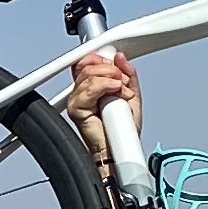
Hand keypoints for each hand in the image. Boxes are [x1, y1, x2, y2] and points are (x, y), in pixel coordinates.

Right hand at [66, 50, 142, 168]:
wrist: (120, 150)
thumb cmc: (122, 131)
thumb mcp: (131, 95)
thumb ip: (128, 75)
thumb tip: (120, 58)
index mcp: (92, 86)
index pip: (88, 61)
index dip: (102, 58)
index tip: (117, 64)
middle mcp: (82, 91)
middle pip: (88, 64)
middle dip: (110, 69)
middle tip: (123, 81)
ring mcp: (77, 100)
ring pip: (89, 74)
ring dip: (111, 79)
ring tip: (122, 91)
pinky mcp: (76, 109)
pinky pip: (88, 89)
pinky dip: (105, 86)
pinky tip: (115, 92)